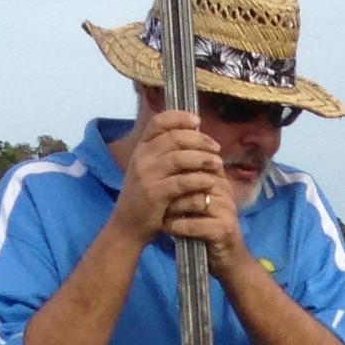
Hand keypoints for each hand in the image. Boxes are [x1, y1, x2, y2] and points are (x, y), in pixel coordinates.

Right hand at [112, 108, 237, 256]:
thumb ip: (164, 155)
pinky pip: (182, 182)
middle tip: (216, 147)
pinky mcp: (155, 194)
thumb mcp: (148, 171)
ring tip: (218, 163)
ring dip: (202, 158)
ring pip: (180, 158)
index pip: (159, 122)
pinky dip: (199, 180)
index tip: (197, 121)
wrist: (127, 227)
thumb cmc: (144, 199)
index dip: (179, 117)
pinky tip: (210, 182)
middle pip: (174, 137)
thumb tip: (191, 137)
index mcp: (141, 148)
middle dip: (199, 140)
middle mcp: (142, 158)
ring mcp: (147, 176)